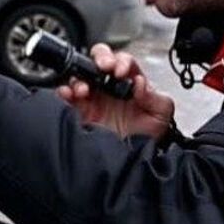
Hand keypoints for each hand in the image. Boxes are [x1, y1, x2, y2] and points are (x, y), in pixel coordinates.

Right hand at [57, 43, 175, 139]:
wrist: (130, 164)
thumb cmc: (145, 140)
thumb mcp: (160, 116)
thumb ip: (155, 97)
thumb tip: (140, 83)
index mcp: (128, 84)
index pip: (123, 61)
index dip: (121, 61)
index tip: (121, 71)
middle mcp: (109, 89)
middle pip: (99, 61)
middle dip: (100, 59)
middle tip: (104, 67)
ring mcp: (92, 100)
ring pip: (80, 77)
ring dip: (81, 79)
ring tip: (84, 90)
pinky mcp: (78, 113)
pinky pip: (65, 97)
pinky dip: (63, 92)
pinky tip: (68, 95)